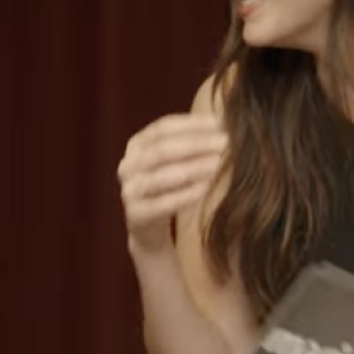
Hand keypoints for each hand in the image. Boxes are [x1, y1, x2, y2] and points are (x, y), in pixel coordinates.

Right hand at [117, 113, 227, 252]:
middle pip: (161, 150)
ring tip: (218, 164)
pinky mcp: (136, 215)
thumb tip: (226, 127)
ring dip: (192, 168)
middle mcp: (128, 165)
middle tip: (225, 143)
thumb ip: (191, 144)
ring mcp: (129, 191)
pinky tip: (206, 188)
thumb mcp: (175, 162)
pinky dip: (185, 195)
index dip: (191, 124)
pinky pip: (162, 204)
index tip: (219, 123)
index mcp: (137, 145)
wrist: (149, 229)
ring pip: (160, 177)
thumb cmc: (168, 188)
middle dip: (196, 145)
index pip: (162, 128)